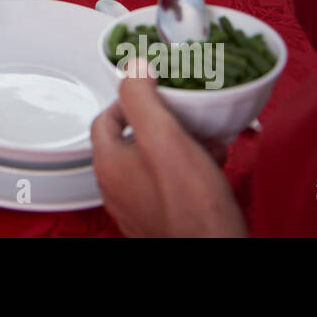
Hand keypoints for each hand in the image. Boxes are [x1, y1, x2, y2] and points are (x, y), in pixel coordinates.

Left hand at [90, 59, 246, 235]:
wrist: (212, 249)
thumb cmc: (189, 203)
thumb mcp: (164, 136)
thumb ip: (142, 98)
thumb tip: (133, 67)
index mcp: (109, 164)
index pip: (104, 118)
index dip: (128, 99)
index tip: (152, 92)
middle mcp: (117, 188)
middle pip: (131, 140)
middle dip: (162, 123)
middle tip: (185, 118)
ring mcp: (137, 206)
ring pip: (154, 162)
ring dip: (179, 146)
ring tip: (206, 142)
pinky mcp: (159, 218)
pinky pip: (168, 185)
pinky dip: (186, 170)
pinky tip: (210, 167)